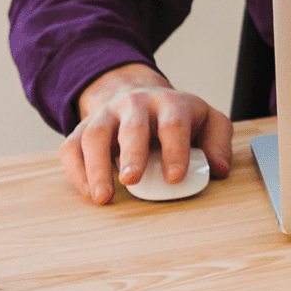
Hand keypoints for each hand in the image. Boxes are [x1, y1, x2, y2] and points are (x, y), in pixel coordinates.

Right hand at [60, 64, 231, 205]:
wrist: (137, 94)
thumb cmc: (177, 116)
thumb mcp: (207, 120)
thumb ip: (218, 142)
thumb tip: (219, 169)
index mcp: (170, 104)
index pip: (174, 125)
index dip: (175, 151)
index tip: (174, 178)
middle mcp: (135, 105)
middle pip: (132, 127)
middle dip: (131, 154)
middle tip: (131, 180)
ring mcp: (105, 114)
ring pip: (95, 136)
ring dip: (96, 167)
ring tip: (103, 196)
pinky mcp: (82, 127)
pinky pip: (71, 147)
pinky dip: (76, 170)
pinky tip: (88, 191)